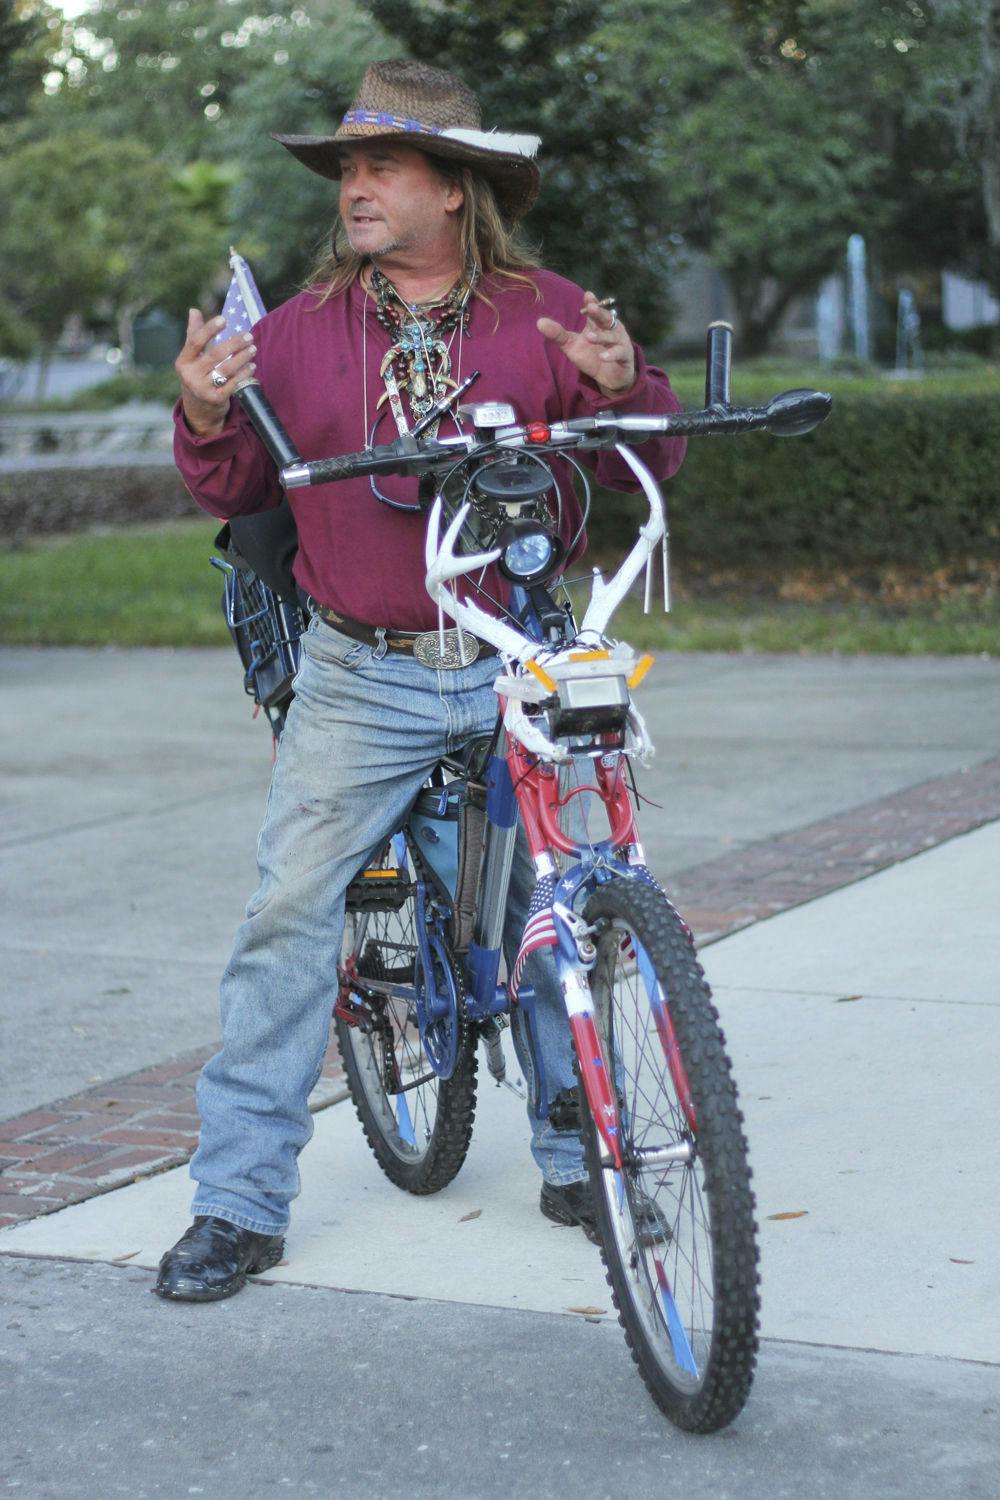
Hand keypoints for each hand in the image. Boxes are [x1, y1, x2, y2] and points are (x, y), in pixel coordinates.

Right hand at [176, 308, 256, 436]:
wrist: (198, 411)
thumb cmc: (197, 377)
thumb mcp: (191, 359)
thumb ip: (194, 334)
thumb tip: (194, 311)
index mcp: (183, 362)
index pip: (195, 342)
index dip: (209, 329)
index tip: (224, 319)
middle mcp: (190, 376)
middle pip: (215, 355)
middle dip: (234, 344)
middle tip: (248, 336)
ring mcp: (202, 389)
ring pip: (226, 369)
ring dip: (242, 358)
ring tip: (253, 349)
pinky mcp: (215, 400)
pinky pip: (233, 384)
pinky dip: (244, 374)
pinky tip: (252, 366)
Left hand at [537, 290, 635, 396]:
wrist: (609, 377)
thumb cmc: (591, 356)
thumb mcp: (572, 345)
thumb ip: (558, 334)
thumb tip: (539, 322)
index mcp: (597, 323)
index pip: (595, 309)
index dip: (592, 302)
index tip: (587, 295)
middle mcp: (610, 329)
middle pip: (605, 318)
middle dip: (599, 312)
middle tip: (591, 307)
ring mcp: (620, 341)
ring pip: (611, 336)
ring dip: (601, 336)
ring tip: (589, 337)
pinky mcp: (625, 356)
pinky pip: (619, 353)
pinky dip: (611, 354)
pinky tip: (602, 356)